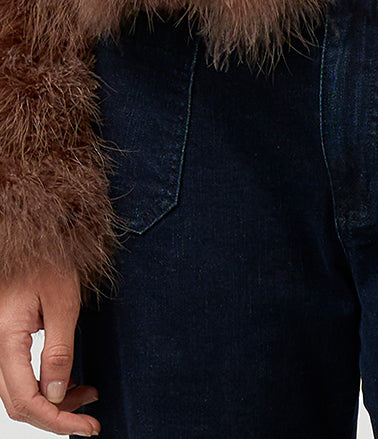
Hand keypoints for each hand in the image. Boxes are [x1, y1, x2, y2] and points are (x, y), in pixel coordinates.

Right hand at [0, 266, 99, 434]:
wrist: (34, 237)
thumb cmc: (47, 259)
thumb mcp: (62, 302)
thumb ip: (59, 350)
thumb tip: (57, 394)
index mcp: (7, 340)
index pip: (26, 399)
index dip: (57, 420)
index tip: (86, 428)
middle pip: (19, 403)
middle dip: (56, 416)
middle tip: (89, 419)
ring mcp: (1, 346)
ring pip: (19, 392)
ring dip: (52, 402)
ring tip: (86, 394)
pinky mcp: (8, 341)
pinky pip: (21, 376)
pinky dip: (44, 386)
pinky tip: (68, 381)